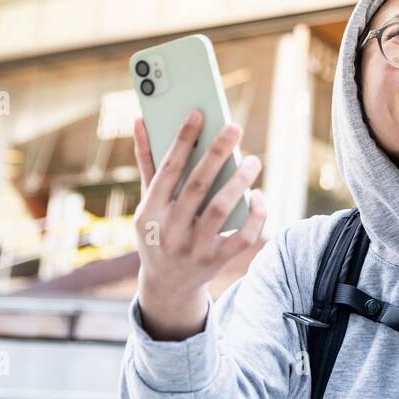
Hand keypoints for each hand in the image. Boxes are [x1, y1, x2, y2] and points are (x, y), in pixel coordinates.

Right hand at [131, 110, 266, 340]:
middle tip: (234, 128)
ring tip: (253, 160)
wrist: (167, 285)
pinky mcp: (217, 262)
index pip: (167, 170)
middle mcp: (169, 231)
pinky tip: (258, 195)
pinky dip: (255, 214)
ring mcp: (193, 249)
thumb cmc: (158, 231)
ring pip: (221, 208)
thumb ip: (147, 163)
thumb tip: (140, 120)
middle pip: (197, 186)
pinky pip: (243, 236)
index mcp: (149, 213)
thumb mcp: (147, 203)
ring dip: (240, 180)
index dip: (181, 140)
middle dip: (217, 153)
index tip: (198, 113)